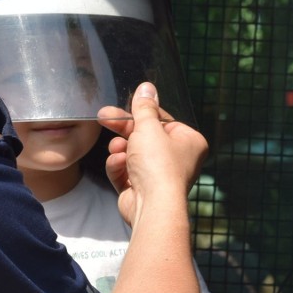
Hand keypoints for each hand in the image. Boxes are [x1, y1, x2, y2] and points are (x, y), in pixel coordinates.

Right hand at [98, 82, 207, 227]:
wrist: (153, 205)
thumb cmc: (158, 165)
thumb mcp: (148, 128)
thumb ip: (144, 108)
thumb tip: (146, 87)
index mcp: (188, 142)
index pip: (161, 120)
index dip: (139, 114)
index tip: (121, 107)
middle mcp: (177, 159)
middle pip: (143, 136)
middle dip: (123, 131)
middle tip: (104, 118)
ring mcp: (158, 175)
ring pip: (131, 153)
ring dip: (120, 150)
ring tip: (118, 151)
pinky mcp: (140, 189)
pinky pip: (125, 170)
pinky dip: (119, 167)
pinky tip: (118, 166)